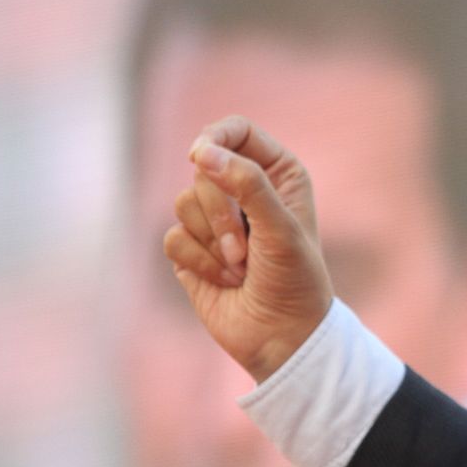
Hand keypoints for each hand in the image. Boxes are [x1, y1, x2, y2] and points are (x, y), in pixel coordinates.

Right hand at [163, 115, 334, 381]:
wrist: (282, 336)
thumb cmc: (294, 279)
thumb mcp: (280, 227)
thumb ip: (246, 184)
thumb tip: (202, 151)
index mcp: (277, 173)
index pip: (236, 131)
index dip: (214, 138)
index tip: (200, 155)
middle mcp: (244, 189)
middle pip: (202, 169)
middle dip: (219, 213)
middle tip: (245, 250)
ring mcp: (214, 220)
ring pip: (182, 202)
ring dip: (211, 242)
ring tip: (241, 267)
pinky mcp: (191, 249)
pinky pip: (172, 237)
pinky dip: (197, 262)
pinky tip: (224, 281)